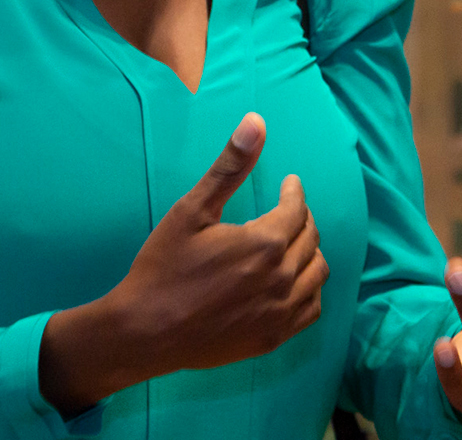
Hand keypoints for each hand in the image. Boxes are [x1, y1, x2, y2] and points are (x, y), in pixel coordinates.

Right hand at [38, 114, 327, 415]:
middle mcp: (282, 278)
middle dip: (301, 219)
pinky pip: (311, 309)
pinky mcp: (274, 338)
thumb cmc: (163, 267)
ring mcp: (281, 312)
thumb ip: (229, 167)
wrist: (144, 332)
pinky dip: (309, 289)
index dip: (294, 193)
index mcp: (265, 243)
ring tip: (291, 243)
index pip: (297, 209)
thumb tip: (256, 122)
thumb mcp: (191, 211)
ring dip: (309, 252)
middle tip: (287, 212)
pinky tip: (291, 281)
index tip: (289, 184)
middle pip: (310, 238)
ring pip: (317, 273)